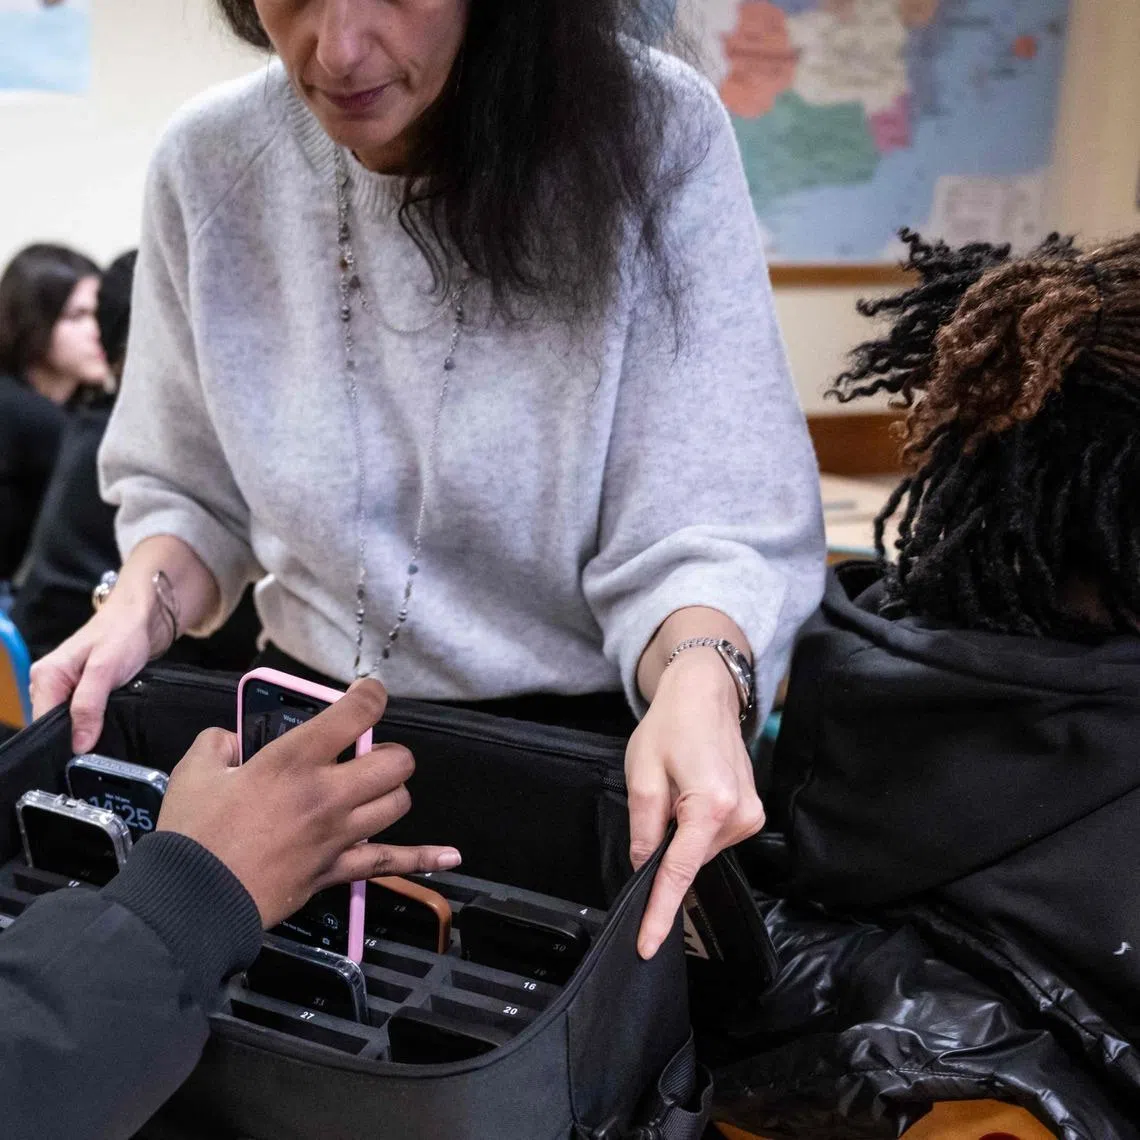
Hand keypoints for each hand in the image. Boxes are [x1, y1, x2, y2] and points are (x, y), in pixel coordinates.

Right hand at [31, 597, 168, 754]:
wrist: (141, 617)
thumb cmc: (123, 634)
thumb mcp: (105, 670)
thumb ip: (88, 706)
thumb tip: (78, 744)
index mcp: (45, 676)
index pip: (42, 724)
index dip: (63, 741)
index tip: (85, 755)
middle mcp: (48, 683)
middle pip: (54, 726)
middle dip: (76, 737)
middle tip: (102, 746)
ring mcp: (64, 687)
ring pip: (69, 722)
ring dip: (88, 729)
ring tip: (109, 732)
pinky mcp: (80, 691)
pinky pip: (82, 715)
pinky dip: (96, 721)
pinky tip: (109, 724)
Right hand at [156, 678, 460, 927]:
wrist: (192, 902)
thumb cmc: (192, 835)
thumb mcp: (194, 772)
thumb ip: (218, 744)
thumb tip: (231, 740)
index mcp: (294, 760)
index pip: (355, 714)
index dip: (371, 696)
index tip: (369, 693)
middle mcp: (327, 793)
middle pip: (394, 762)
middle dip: (386, 753)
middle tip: (364, 756)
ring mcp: (338, 834)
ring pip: (397, 804)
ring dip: (391, 792)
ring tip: (372, 791)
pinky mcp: (338, 870)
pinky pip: (390, 862)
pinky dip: (423, 858)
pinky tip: (449, 855)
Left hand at [626, 649, 764, 959]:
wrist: (705, 693)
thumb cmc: (672, 724)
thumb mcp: (642, 773)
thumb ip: (643, 826)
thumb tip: (643, 867)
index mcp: (712, 805)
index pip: (680, 872)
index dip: (660, 911)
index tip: (647, 944)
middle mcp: (740, 816)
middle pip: (689, 860)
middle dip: (664, 848)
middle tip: (655, 800)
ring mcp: (750, 816)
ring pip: (699, 850)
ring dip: (679, 833)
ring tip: (675, 785)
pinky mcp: (751, 813)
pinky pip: (712, 837)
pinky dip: (694, 827)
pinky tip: (689, 792)